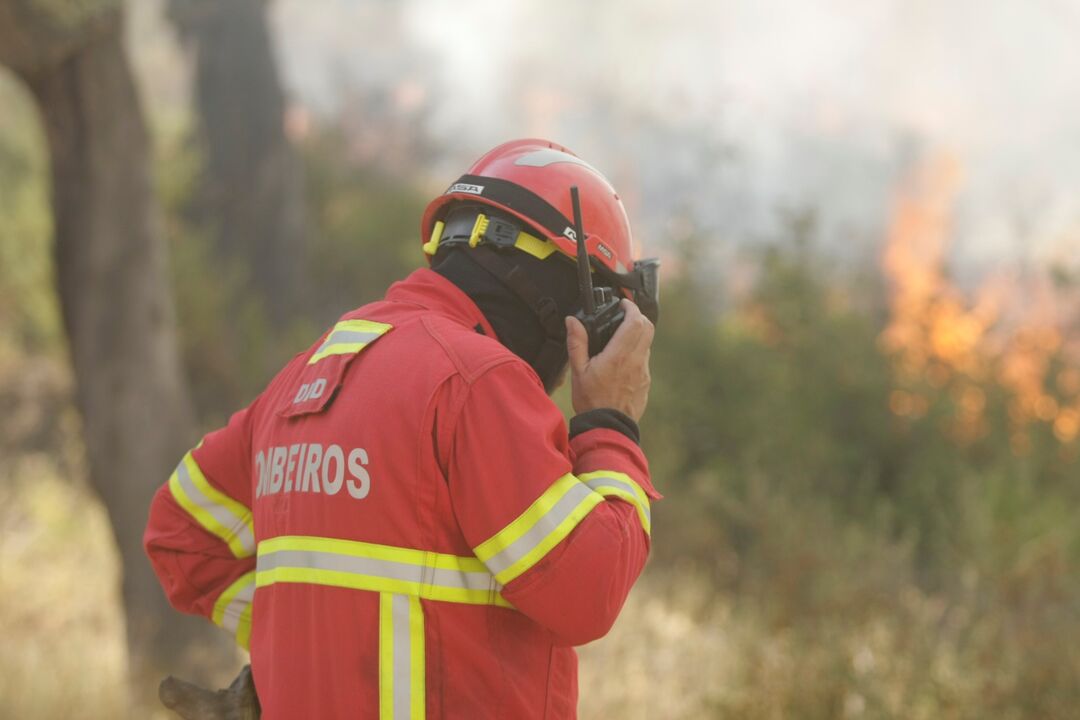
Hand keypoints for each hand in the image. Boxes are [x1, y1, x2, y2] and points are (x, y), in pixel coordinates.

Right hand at [565, 299, 653, 421]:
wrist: (608, 428)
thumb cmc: (591, 400)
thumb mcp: (578, 370)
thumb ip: (577, 342)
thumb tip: (572, 321)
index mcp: (619, 355)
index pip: (635, 322)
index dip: (632, 308)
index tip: (623, 304)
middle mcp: (636, 361)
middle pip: (648, 328)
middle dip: (638, 317)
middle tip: (624, 316)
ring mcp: (644, 372)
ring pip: (647, 344)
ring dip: (637, 335)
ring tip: (619, 339)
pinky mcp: (646, 382)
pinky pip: (644, 360)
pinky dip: (636, 353)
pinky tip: (621, 361)